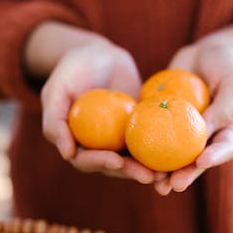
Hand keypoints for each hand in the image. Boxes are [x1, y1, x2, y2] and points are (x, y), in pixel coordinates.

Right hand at [41, 40, 155, 183]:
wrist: (99, 55)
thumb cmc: (72, 70)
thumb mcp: (57, 89)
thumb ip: (55, 120)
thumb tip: (66, 154)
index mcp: (75, 142)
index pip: (85, 160)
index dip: (100, 163)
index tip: (116, 160)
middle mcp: (97, 146)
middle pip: (113, 166)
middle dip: (130, 173)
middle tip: (149, 176)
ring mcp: (118, 139)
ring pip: (133, 159)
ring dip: (148, 169)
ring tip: (166, 175)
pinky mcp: (138, 129)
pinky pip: (150, 140)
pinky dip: (162, 149)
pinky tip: (177, 154)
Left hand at [154, 41, 232, 194]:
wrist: (204, 55)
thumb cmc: (225, 67)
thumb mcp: (232, 83)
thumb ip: (222, 107)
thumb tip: (203, 131)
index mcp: (227, 131)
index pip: (224, 149)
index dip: (214, 158)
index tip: (201, 162)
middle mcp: (206, 137)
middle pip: (196, 161)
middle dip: (184, 175)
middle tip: (173, 185)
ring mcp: (184, 132)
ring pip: (174, 156)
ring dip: (163, 171)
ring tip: (153, 181)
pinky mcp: (165, 123)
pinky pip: (155, 135)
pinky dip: (145, 148)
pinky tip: (133, 156)